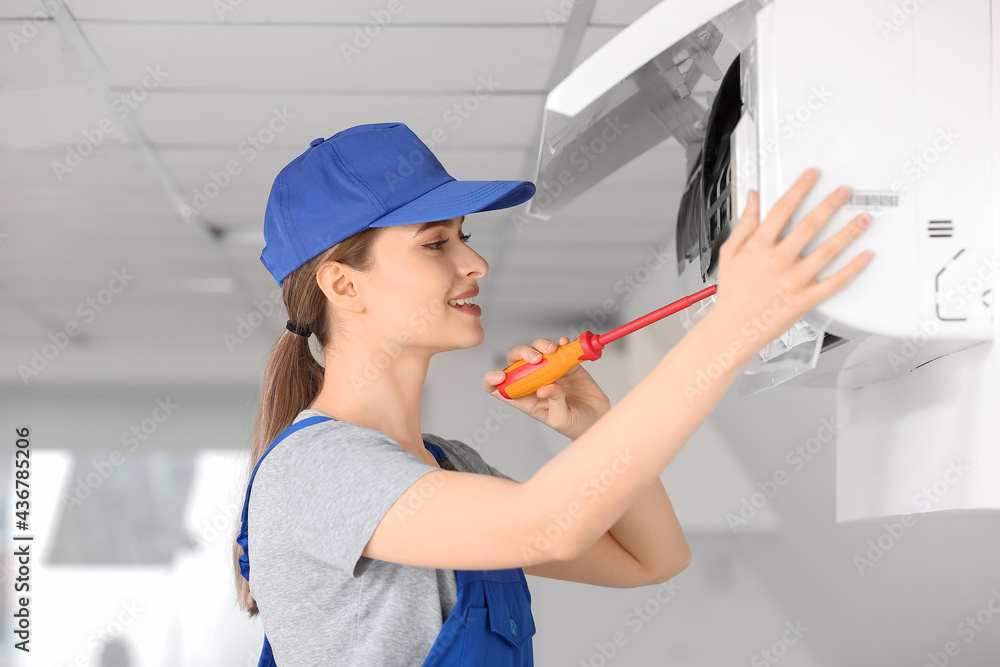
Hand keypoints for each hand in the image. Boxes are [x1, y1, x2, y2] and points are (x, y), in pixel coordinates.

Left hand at [484, 336, 611, 440]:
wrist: (599, 418)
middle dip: (521, 353)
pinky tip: (564, 344)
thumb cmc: (575, 425)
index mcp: (524, 399)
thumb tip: (544, 388)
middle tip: (536, 358)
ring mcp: (549, 371)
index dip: (492, 379)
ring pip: (535, 350)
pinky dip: (560, 343)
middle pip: (515, 361)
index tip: (501, 375)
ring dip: (540, 345)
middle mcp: (533, 382)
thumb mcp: (561, 419)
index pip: (498, 388)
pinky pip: (559, 348)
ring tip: (552, 349)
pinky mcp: (566, 364)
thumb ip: (553, 403)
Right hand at [712, 168, 872, 346]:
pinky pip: (835, 282)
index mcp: (758, 247)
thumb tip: (753, 199)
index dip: (799, 189)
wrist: (735, 326)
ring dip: (848, 232)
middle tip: (844, 192)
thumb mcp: (730, 252)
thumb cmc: (733, 292)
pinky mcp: (805, 299)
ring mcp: (793, 280)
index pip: (782, 210)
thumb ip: (744, 223)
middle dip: (829, 204)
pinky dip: (853, 268)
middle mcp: (778, 261)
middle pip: (809, 226)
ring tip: (862, 219)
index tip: (812, 176)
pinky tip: (865, 256)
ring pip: (827, 251)